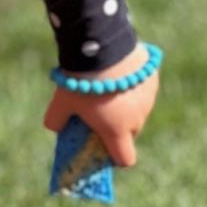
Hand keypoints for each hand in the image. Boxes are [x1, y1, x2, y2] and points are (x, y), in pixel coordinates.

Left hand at [43, 43, 158, 168]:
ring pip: (138, 110)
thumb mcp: (61, 102)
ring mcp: (148, 99)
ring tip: (106, 86)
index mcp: (117, 131)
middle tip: (98, 111)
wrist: (102, 47)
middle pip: (130, 133)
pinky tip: (118, 72)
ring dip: (126, 105)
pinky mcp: (153, 80)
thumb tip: (54, 127)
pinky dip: (133, 86)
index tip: (103, 146)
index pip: (126, 159)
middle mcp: (138, 119)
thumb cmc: (81, 81)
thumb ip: (56, 119)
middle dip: (117, 127)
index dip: (115, 156)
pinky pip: (143, 90)